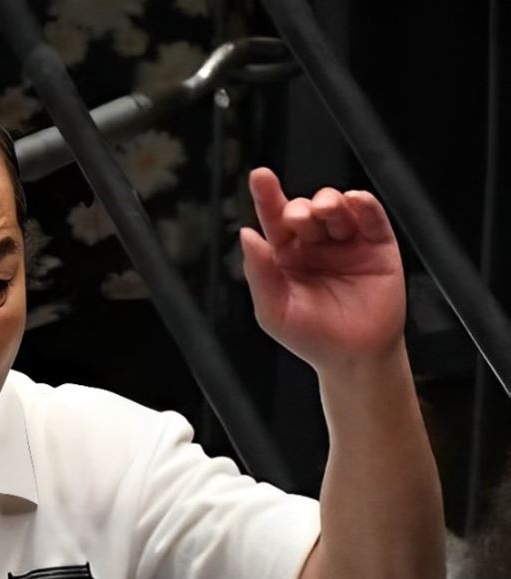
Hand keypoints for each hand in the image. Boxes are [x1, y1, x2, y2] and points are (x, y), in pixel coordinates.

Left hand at [240, 167, 405, 374]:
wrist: (354, 357)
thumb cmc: (310, 337)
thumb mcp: (273, 310)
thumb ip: (259, 273)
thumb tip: (246, 235)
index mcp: (285, 256)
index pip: (273, 220)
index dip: (266, 196)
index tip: (259, 176)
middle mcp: (314, 245)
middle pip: (305, 209)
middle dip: (301, 207)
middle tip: (300, 219)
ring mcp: (346, 242)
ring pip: (336, 207)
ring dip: (328, 202)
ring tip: (326, 212)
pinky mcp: (377, 245)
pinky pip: (371, 216)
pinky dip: (363, 203)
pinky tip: (354, 201)